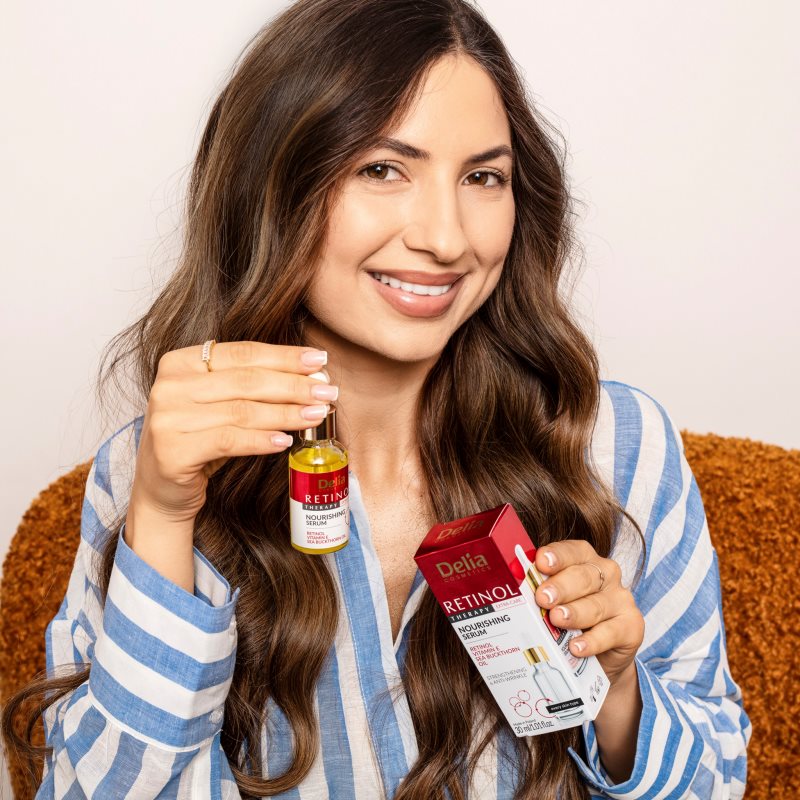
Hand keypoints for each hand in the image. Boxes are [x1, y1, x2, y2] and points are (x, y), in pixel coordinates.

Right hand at [130, 341, 334, 525]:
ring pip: (242, 411)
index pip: (243, 353)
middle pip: (246, 381)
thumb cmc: (200, 441)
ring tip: (316, 415)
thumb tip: (312, 377)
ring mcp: (167, 418)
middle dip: (293, 385)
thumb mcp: (220, 405)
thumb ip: (253, 387)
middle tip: (327, 391)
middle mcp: (169, 385)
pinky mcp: (172, 451)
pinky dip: (261, 440)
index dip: (285, 357)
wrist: (163, 490)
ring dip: (286, 413)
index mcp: (179, 362)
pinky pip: (228, 441)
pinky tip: (286, 441)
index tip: (320, 361)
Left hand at [532, 540, 643, 686]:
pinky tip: (577, 647)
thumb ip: (538, 591)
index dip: (557, 555)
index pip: (572, 551)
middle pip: (583, 576)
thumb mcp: (553, 603)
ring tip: (556, 620)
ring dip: (574, 612)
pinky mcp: (632, 626)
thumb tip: (509, 587)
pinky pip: (612, 632)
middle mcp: (606, 574)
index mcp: (584, 560)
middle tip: (543, 597)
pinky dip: (593, 640)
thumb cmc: (569, 621)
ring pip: (596, 604)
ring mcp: (621, 599)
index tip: (541, 562)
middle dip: (561, 586)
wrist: (598, 658)